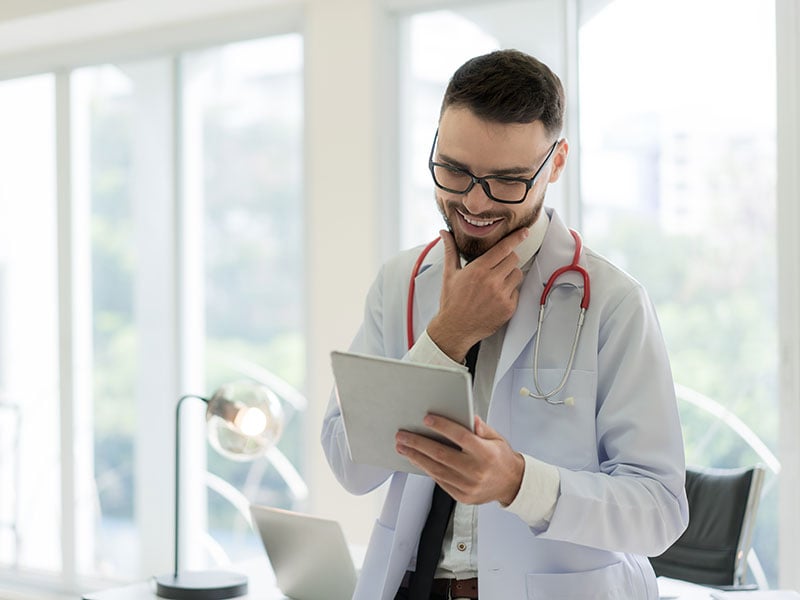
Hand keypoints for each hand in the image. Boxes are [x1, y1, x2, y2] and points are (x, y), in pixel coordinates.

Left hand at [395, 415, 523, 505]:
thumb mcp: (496, 438)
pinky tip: (417, 460)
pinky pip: (440, 481)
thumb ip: (481, 428)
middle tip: (403, 435)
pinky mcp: (462, 496)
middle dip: (418, 443)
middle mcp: (476, 471)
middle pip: (441, 454)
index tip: (426, 419)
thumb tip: (469, 417)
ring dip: (416, 457)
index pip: (460, 437)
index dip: (442, 427)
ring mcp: (468, 486)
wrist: (512, 484)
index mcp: (486, 454)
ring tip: (403, 447)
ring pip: (436, 470)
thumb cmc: (501, 458)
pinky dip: (427, 469)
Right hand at [427, 228, 527, 361]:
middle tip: (497, 267)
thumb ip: (450, 250)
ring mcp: (502, 295)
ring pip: (518, 274)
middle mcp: (492, 281)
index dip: (515, 238)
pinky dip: (510, 292)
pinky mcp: (508, 308)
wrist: (455, 328)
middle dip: (507, 259)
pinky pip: (517, 291)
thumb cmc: (452, 302)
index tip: (524, 232)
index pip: (503, 248)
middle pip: (513, 259)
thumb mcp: (449, 274)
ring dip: (510, 275)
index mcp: (478, 270)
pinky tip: (496, 296)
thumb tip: (444, 233)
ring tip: (496, 282)